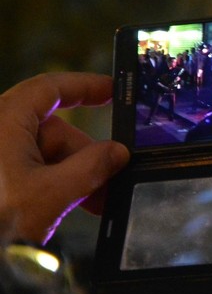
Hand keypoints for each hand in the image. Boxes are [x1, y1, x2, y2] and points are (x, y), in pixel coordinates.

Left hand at [0, 73, 130, 243]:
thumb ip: (91, 168)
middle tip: (111, 182)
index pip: (50, 88)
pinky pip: (32, 172)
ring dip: (73, 178)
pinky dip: (53, 186)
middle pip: (55, 131)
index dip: (85, 86)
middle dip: (86, 157)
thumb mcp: (52, 194)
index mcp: (4, 121)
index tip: (113, 91)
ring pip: (46, 155)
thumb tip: (117, 153)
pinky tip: (68, 207)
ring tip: (92, 204)